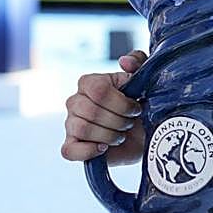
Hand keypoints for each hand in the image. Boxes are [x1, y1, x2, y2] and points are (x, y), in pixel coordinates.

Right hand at [62, 51, 146, 165]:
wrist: (142, 135)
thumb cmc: (140, 104)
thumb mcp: (144, 79)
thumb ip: (138, 61)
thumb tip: (124, 61)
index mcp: (89, 82)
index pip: (98, 90)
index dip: (121, 103)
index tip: (135, 109)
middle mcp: (75, 101)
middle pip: (92, 111)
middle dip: (118, 121)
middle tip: (129, 124)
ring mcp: (71, 124)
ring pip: (83, 129)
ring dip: (109, 135)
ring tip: (120, 135)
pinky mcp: (71, 146)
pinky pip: (69, 151)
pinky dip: (88, 151)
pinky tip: (104, 148)